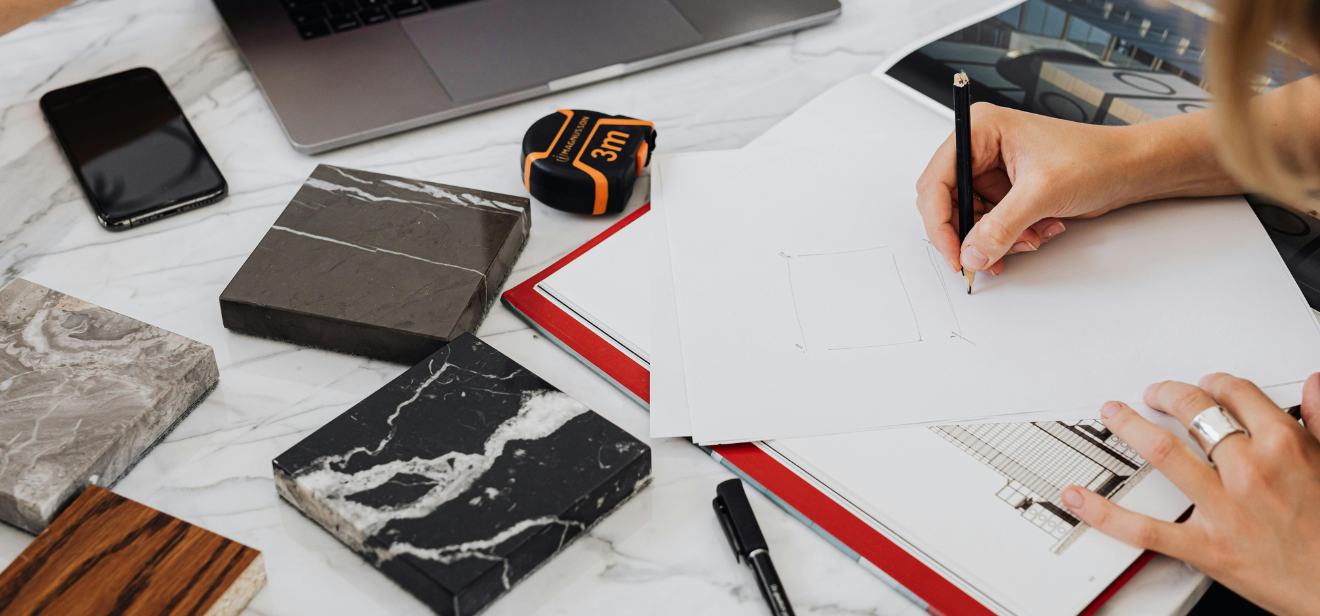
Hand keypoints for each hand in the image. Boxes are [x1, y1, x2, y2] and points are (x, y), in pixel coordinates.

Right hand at [915, 103, 1148, 274]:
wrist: (1130, 168)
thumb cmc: (1094, 158)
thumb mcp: (1042, 193)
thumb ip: (1000, 227)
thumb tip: (971, 253)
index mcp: (981, 130)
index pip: (937, 180)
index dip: (940, 222)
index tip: (953, 253)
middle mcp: (982, 147)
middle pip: (948, 202)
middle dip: (969, 233)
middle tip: (983, 258)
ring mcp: (993, 170)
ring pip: (970, 218)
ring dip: (996, 238)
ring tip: (1028, 238)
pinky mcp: (1006, 189)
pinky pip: (990, 224)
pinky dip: (1009, 237)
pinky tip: (1037, 232)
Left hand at [1061, 374, 1319, 615]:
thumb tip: (1313, 384)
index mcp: (1285, 447)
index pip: (1237, 395)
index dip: (1215, 384)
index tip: (1206, 385)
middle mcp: (1250, 472)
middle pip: (1196, 414)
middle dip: (1168, 394)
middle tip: (1153, 393)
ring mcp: (1225, 509)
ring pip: (1164, 453)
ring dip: (1130, 427)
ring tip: (1113, 414)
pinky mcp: (1207, 547)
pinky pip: (1146, 528)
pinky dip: (1106, 513)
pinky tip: (1079, 497)